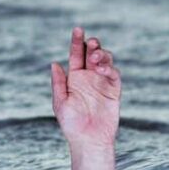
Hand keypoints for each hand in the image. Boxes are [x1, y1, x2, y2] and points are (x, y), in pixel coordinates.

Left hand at [50, 27, 121, 149]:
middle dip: (92, 45)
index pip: (76, 55)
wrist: (89, 140)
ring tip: (95, 57)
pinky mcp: (113, 90)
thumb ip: (59, 83)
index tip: (77, 29)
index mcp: (75, 77)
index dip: (77, 41)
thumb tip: (54, 63)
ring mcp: (102, 82)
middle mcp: (89, 77)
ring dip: (101, 55)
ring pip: (105, 61)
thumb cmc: (71, 124)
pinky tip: (101, 69)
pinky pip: (114, 74)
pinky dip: (109, 68)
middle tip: (91, 43)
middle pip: (92, 53)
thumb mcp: (60, 102)